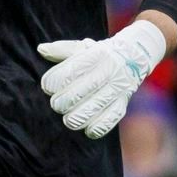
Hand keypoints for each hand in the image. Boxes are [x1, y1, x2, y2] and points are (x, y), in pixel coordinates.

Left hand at [37, 20, 165, 139]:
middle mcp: (107, 71)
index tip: (48, 86)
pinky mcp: (123, 103)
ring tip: (69, 119)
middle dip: (63, 102)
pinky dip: (97, 127)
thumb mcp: (83, 47)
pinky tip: (87, 129)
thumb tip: (41, 49)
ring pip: (93, 108)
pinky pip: (110, 119)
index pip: (71, 71)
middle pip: (80, 92)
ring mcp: (116, 88)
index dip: (54, 81)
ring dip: (76, 117)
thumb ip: (61, 50)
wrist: (135, 56)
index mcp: (95, 56)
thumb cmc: (100, 53)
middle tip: (56, 104)